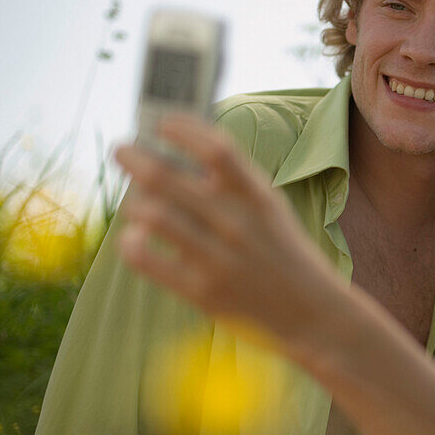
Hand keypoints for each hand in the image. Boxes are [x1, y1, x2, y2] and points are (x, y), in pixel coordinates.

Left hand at [114, 114, 341, 343]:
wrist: (311, 311)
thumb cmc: (283, 252)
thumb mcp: (271, 208)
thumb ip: (235, 182)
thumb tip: (178, 149)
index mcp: (259, 198)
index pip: (216, 149)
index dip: (182, 129)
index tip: (161, 123)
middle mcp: (239, 224)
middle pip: (168, 177)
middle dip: (134, 157)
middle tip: (122, 151)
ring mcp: (220, 259)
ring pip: (152, 214)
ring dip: (133, 201)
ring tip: (135, 201)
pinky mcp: (203, 291)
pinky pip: (146, 259)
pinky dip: (131, 242)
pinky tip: (135, 237)